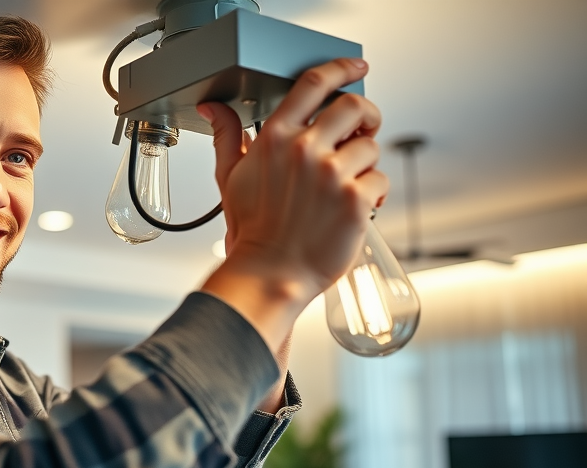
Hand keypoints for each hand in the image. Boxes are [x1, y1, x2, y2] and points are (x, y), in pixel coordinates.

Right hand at [199, 58, 387, 303]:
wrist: (271, 273)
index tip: (356, 68)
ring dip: (366, 165)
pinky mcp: (356, 199)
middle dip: (366, 116)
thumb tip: (213, 109)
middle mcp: (304, 150)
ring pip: (371, 147)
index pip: (313, 84)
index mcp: (275, 139)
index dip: (341, 69)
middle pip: (354, 106)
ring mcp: (332, 174)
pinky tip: (357, 207)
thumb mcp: (231, 178)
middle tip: (363, 131)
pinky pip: (380, 180)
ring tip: (347, 186)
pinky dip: (375, 194)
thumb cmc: (253, 231)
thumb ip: (226, 136)